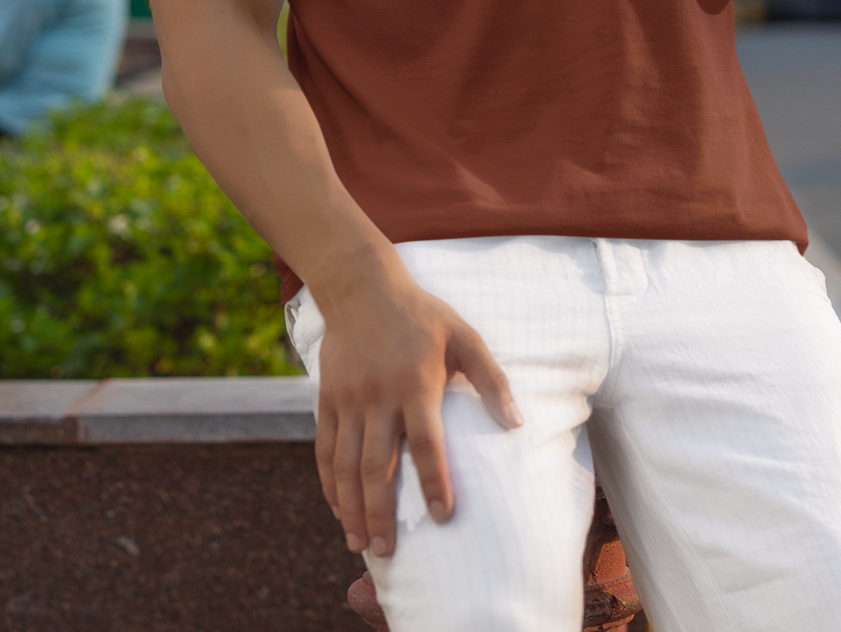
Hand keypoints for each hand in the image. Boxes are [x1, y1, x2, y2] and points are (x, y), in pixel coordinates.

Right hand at [315, 257, 520, 561]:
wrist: (360, 286)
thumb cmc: (421, 314)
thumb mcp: (463, 335)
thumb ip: (490, 379)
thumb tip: (516, 422)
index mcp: (416, 382)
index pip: (426, 442)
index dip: (435, 482)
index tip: (443, 516)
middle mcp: (378, 395)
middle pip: (376, 466)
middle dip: (381, 512)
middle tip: (387, 552)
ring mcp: (348, 399)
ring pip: (345, 465)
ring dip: (351, 507)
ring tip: (359, 542)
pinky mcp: (327, 399)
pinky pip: (324, 449)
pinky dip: (329, 483)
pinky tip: (339, 508)